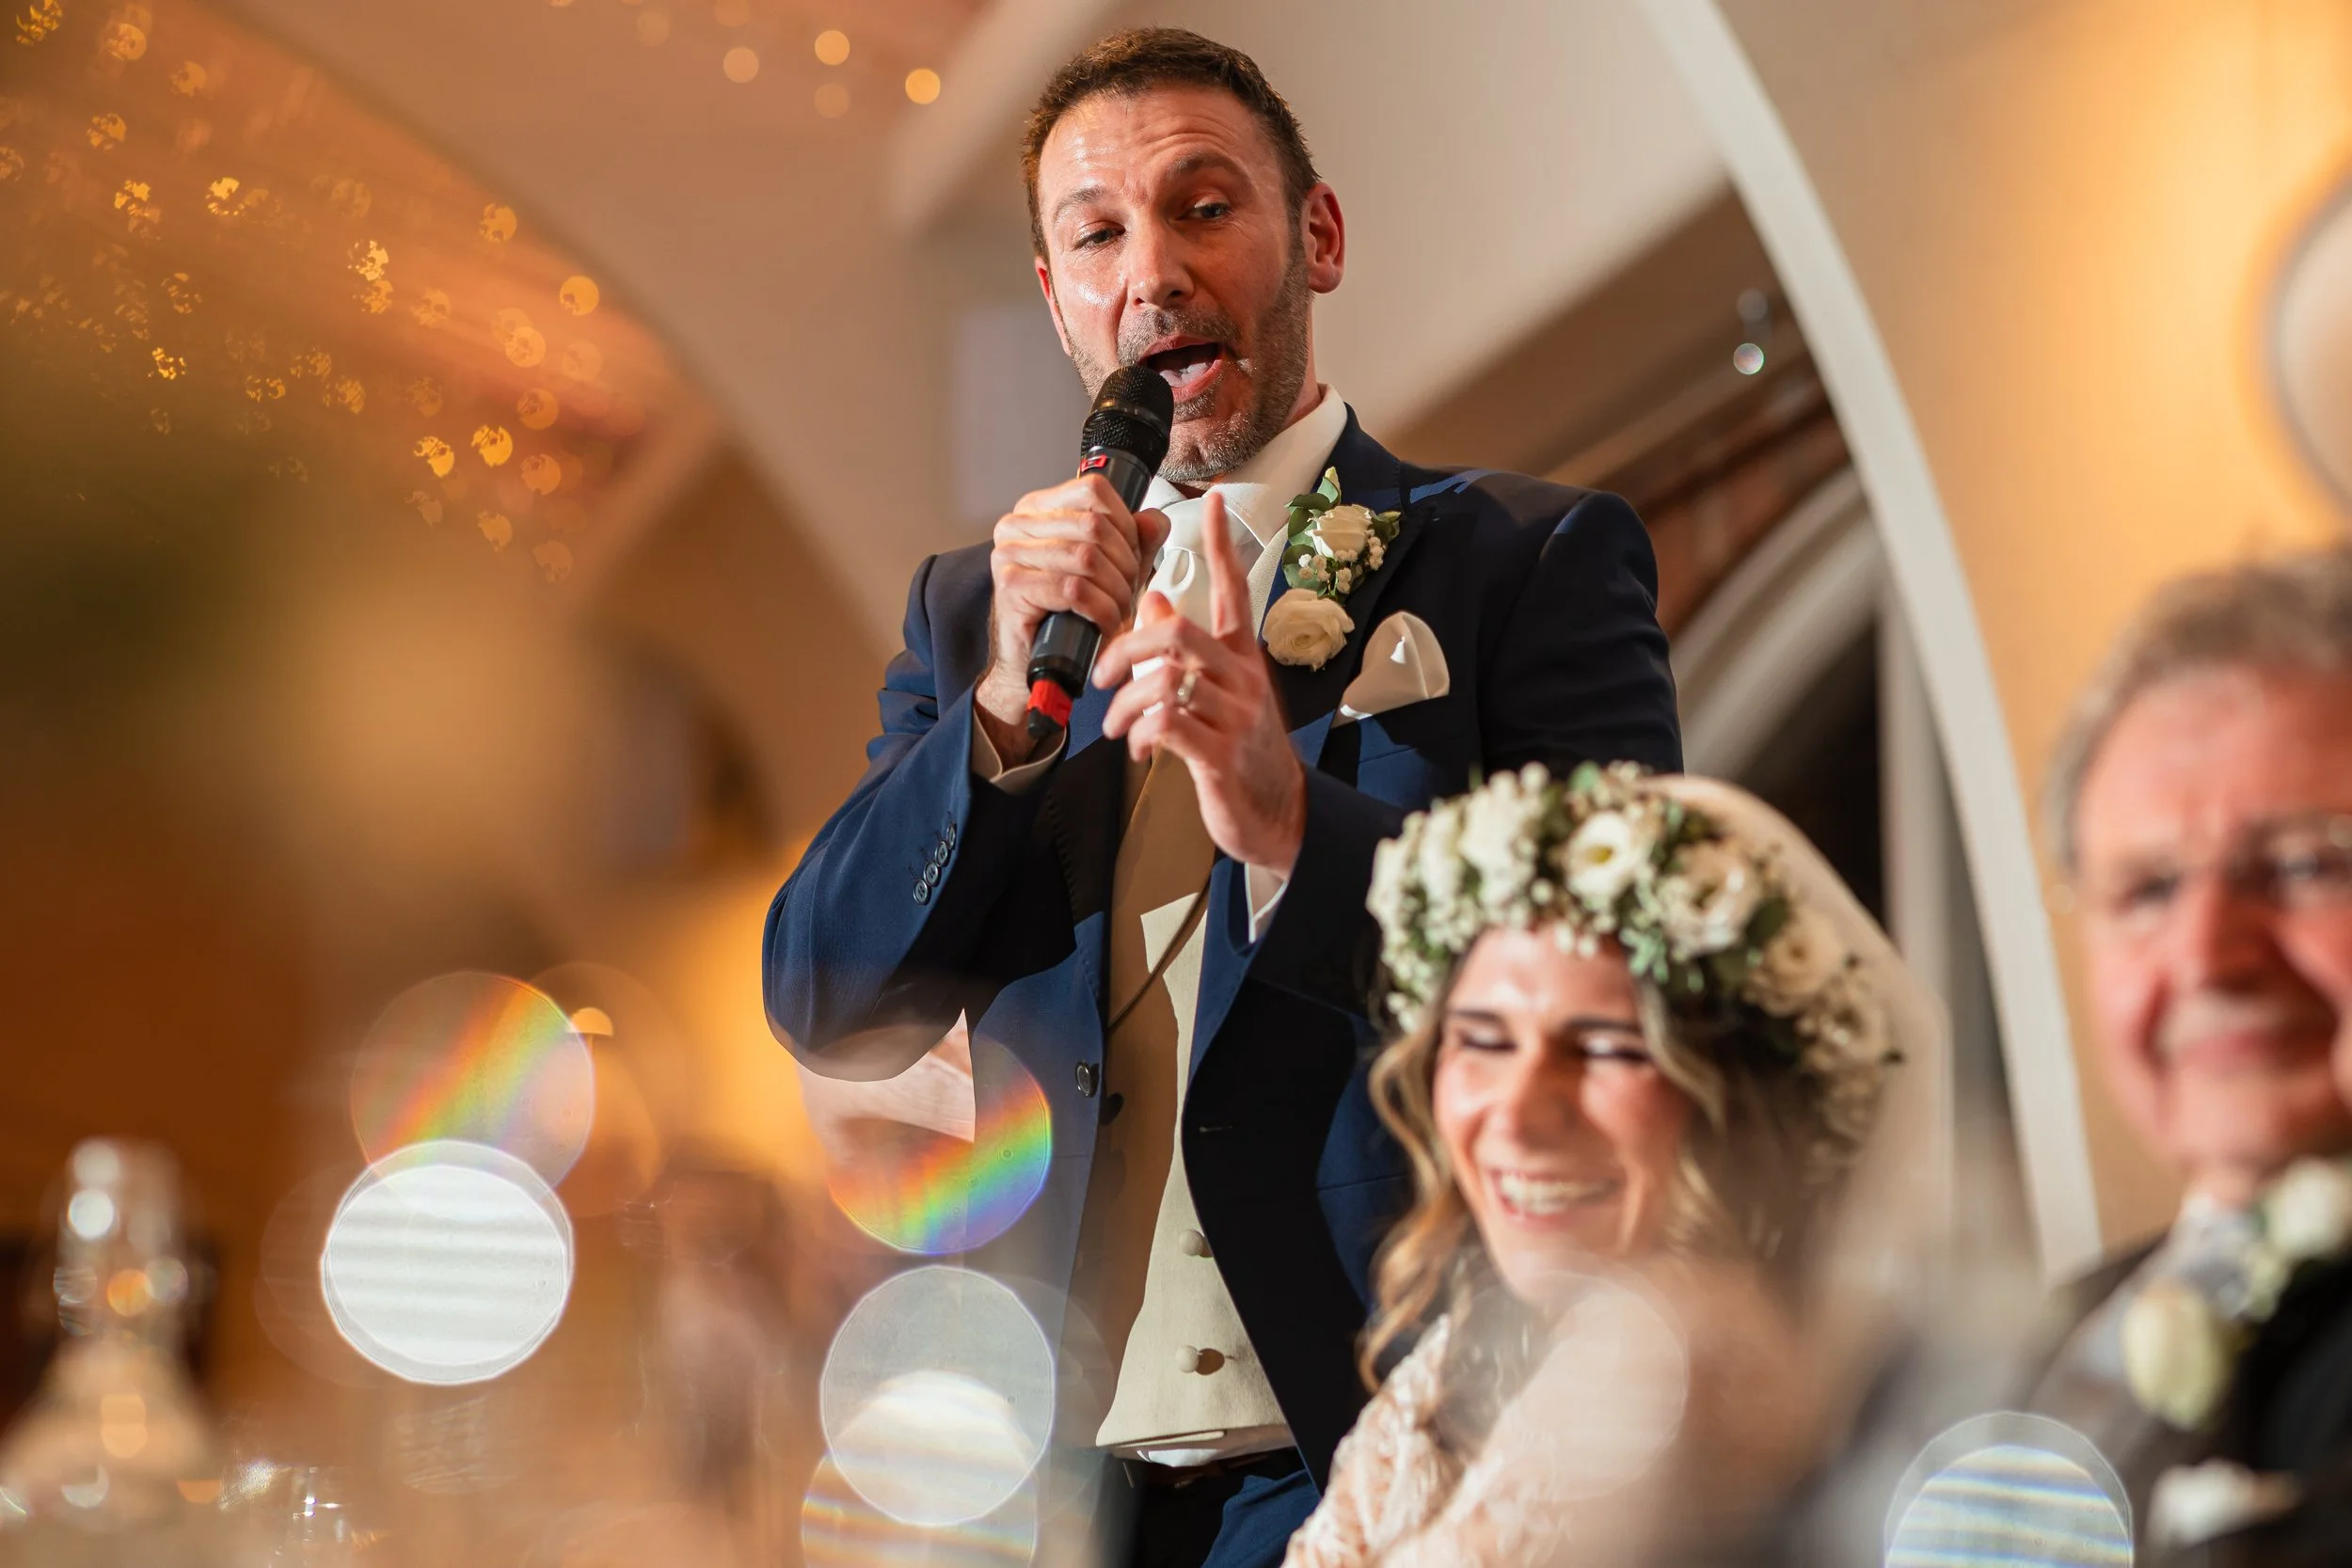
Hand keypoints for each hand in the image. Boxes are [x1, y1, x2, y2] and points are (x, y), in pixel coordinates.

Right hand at [976, 475, 1169, 764]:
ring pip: (1086, 557)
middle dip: (1125, 563)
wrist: (1036, 661)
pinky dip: (1099, 609)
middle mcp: (1017, 524)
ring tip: (1118, 610)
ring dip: (1115, 590)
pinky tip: (1103, 623)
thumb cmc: (1070, 613)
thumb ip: (1137, 540)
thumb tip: (1154, 520)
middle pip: (1094, 525)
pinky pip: (1073, 589)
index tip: (1132, 554)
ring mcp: (1008, 553)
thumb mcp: (1113, 569)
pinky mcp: (1011, 586)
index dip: (1125, 523)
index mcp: (1038, 508)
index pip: (1093, 490)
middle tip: (1128, 592)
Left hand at [1094, 493, 1306, 876]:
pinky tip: (1140, 749)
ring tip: (1115, 725)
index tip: (1211, 503)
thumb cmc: (1243, 750)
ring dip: (1125, 703)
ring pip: (1166, 682)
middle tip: (1102, 674)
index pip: (1236, 590)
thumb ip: (1185, 649)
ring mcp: (1236, 717)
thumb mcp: (1219, 693)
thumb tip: (1154, 599)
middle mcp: (1244, 680)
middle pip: (1179, 634)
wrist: (1277, 814)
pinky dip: (1142, 734)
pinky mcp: (1221, 755)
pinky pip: (1169, 726)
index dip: (1223, 546)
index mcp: (1244, 658)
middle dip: (1126, 647)